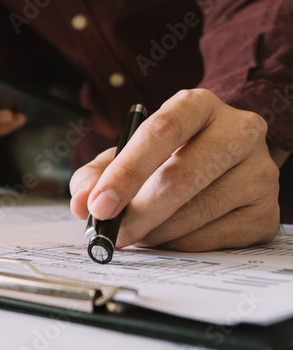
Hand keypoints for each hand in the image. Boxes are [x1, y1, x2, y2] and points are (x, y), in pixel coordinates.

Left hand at [69, 89, 282, 251]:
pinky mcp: (267, 212)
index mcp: (197, 105)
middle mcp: (238, 131)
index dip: (126, 172)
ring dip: (154, 233)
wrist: (227, 160)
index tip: (99, 205)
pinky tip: (166, 236)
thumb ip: (98, 173)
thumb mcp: (130, 152)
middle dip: (137, 213)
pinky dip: (178, 244)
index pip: (160, 132)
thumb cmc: (170, 154)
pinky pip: (212, 238)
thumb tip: (82, 202)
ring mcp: (260, 171)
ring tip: (136, 233)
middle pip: (181, 177)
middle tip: (110, 234)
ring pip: (195, 213)